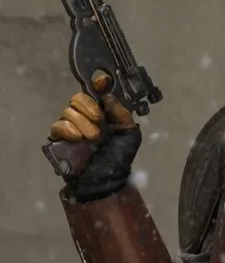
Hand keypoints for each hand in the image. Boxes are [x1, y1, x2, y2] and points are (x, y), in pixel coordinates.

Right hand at [49, 75, 141, 201]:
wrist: (107, 180)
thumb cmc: (119, 158)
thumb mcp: (129, 134)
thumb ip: (122, 113)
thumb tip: (108, 96)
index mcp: (102, 112)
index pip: (95, 91)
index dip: (98, 83)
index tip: (102, 82)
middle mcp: (86, 117)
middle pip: (78, 98)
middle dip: (89, 107)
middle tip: (99, 121)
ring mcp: (71, 127)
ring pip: (67, 111)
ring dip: (82, 123)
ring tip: (93, 138)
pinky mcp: (60, 140)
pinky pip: (57, 126)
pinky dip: (67, 130)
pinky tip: (78, 138)